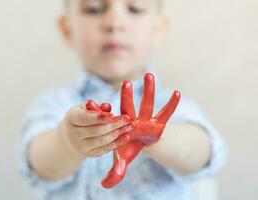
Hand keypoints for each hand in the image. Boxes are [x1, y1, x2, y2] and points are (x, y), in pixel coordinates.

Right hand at [60, 102, 134, 158]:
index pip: (85, 118)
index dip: (99, 117)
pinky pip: (105, 149)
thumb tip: (108, 106)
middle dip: (113, 125)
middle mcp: (74, 134)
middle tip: (127, 119)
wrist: (71, 136)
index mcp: (72, 119)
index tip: (114, 115)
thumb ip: (96, 107)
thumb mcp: (85, 108)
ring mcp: (82, 146)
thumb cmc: (82, 116)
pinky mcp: (90, 154)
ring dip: (118, 133)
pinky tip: (127, 136)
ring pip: (102, 141)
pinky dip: (117, 143)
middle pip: (95, 131)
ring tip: (130, 126)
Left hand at [101, 73, 180, 187]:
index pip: (115, 120)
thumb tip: (103, 186)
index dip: (110, 114)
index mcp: (122, 127)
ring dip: (149, 90)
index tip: (104, 105)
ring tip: (149, 75)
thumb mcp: (122, 159)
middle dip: (127, 96)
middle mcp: (134, 120)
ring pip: (148, 103)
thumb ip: (114, 171)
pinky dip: (171, 104)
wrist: (140, 141)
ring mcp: (148, 119)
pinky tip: (177, 93)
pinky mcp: (160, 122)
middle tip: (126, 82)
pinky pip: (167, 112)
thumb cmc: (128, 146)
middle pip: (131, 107)